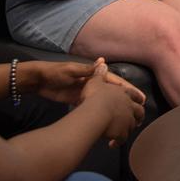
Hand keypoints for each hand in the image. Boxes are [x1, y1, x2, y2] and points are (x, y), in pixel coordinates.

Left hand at [27, 60, 145, 105]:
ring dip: (117, 105)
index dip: (128, 88)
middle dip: (127, 98)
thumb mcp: (71, 70)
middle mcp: (93, 83)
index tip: (140, 96)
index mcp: (93, 74)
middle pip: (114, 91)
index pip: (115, 81)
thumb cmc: (55, 73)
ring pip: (106, 99)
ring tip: (129, 115)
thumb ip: (86, 70)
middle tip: (140, 107)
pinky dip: (102, 111)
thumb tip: (102, 62)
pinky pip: (94, 105)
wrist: (38, 81)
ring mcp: (86, 92)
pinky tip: (110, 118)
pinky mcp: (79, 100)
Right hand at [79, 58, 145, 147]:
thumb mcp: (95, 82)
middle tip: (138, 120)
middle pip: (139, 111)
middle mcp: (129, 107)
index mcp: (124, 94)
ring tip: (124, 132)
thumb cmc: (95, 96)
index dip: (137, 98)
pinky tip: (112, 144)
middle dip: (139, 115)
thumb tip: (102, 63)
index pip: (134, 95)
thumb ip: (99, 74)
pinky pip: (121, 139)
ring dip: (129, 128)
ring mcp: (127, 120)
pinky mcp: (122, 133)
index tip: (141, 101)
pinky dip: (117, 142)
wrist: (96, 113)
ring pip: (132, 125)